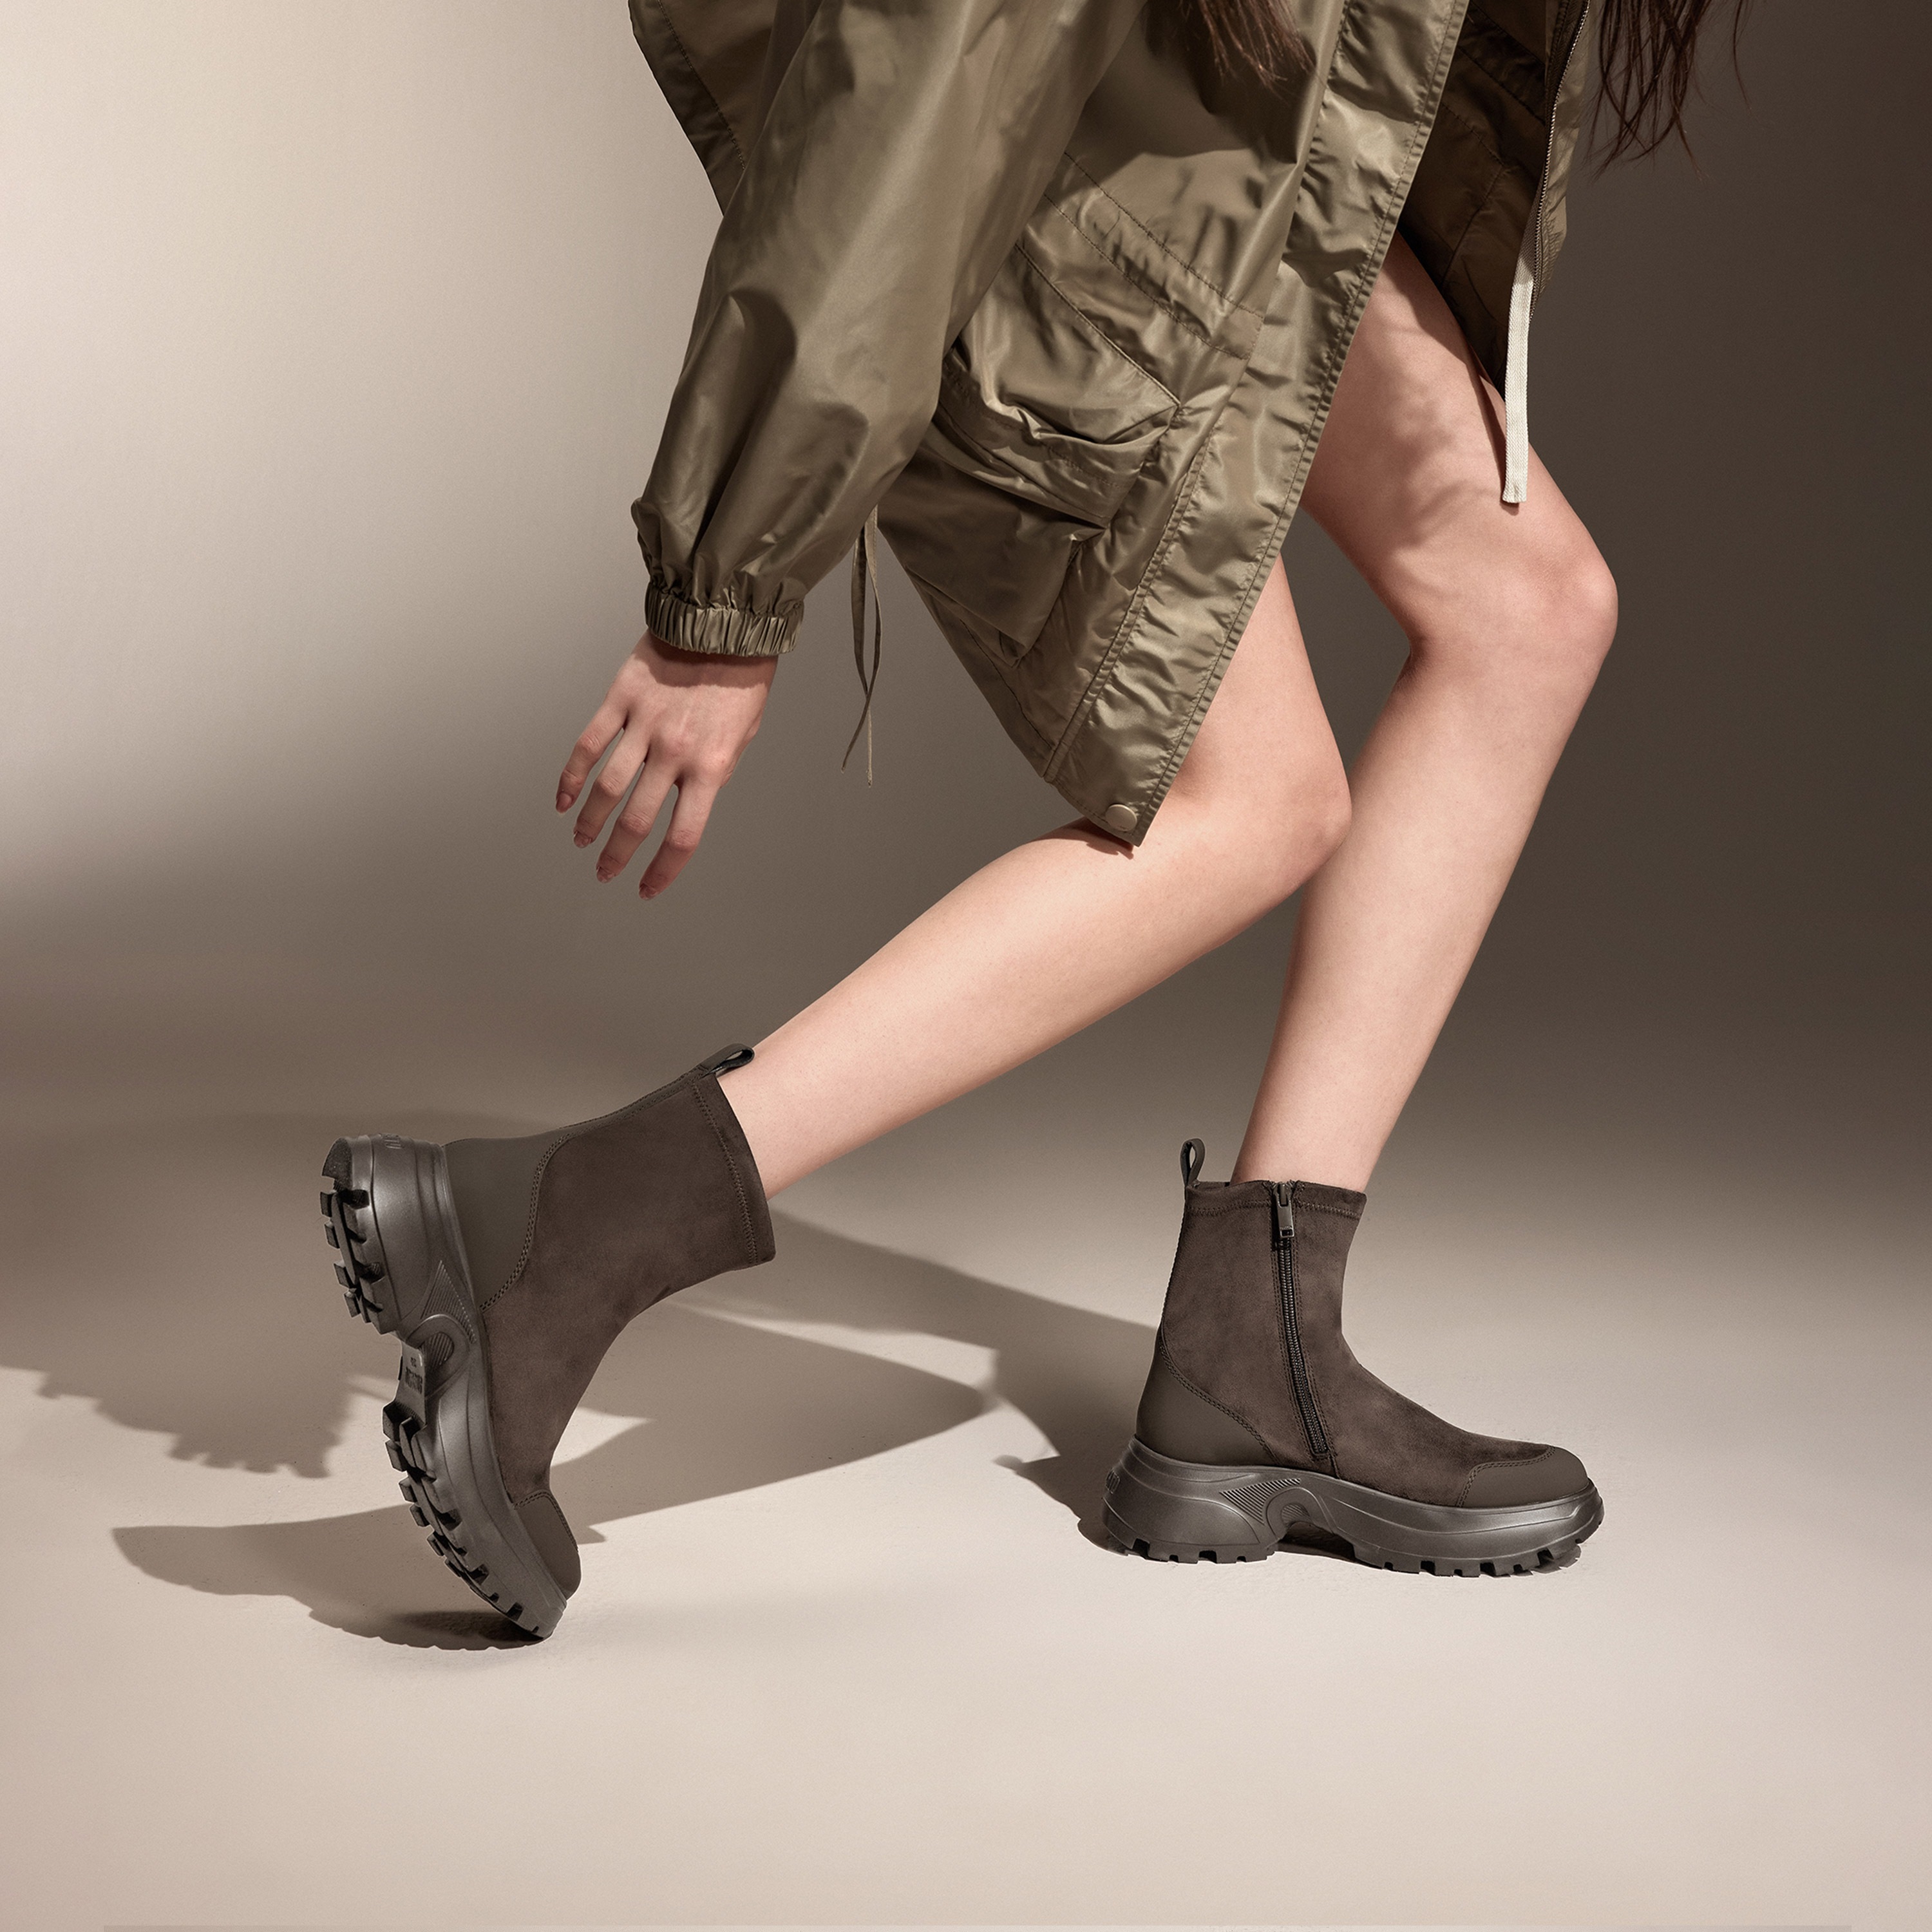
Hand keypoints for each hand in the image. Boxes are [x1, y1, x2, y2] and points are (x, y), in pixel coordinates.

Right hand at [556, 631, 775, 896]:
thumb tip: (687, 799)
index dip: (663, 870)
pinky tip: (562, 800)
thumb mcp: (743, 736)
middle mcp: (675, 752)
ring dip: (590, 821)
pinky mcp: (620, 700)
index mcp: (711, 767)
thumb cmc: (740, 680)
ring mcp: (644, 726)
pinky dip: (571, 776)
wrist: (723, 622)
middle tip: (604, 871)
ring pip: (607, 788)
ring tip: (582, 841)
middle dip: (617, 854)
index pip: (682, 836)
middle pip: (637, 820)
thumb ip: (715, 772)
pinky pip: (588, 745)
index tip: (646, 888)